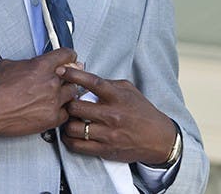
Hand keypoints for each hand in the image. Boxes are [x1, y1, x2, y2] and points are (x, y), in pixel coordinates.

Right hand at [0, 48, 77, 137]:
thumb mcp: (7, 65)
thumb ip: (27, 63)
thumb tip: (32, 65)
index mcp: (41, 66)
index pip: (67, 55)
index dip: (68, 57)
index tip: (70, 60)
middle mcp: (51, 83)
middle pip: (72, 77)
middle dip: (67, 78)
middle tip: (60, 81)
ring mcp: (53, 102)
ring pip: (72, 95)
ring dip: (65, 95)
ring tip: (54, 97)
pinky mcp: (51, 119)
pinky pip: (66, 114)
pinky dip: (61, 112)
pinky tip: (51, 110)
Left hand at [57, 66, 176, 164]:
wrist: (158, 139)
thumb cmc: (142, 112)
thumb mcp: (129, 90)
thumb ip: (109, 84)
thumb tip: (87, 79)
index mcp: (117, 97)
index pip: (93, 83)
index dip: (74, 75)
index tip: (62, 70)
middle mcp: (111, 115)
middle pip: (76, 107)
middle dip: (67, 103)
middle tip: (65, 102)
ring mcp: (107, 134)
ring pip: (73, 128)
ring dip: (67, 122)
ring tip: (69, 119)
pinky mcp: (104, 149)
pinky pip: (77, 146)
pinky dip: (69, 139)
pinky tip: (71, 134)